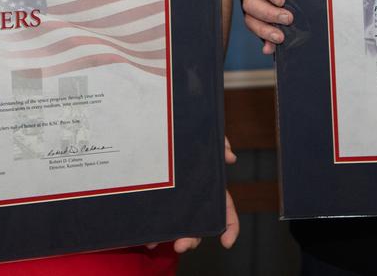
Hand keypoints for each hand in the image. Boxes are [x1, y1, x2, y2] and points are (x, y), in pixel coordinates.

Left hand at [156, 136, 240, 252]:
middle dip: (191, 240)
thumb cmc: (186, 136)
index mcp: (210, 189)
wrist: (157, 130)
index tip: (226, 242)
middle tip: (181, 246)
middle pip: (199, 226)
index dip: (230, 228)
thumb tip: (231, 158)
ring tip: (156, 243)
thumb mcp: (203, 136)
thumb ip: (220, 143)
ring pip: (177, 228)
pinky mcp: (158, 202)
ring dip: (169, 239)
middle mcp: (194, 200)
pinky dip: (152, 231)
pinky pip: (157, 220)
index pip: (226, 211)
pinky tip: (145, 236)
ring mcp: (176, 202)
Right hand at [241, 0, 291, 53]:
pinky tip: (270, 49)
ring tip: (279, 37)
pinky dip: (264, 41)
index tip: (281, 0)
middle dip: (269, 13)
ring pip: (250, 19)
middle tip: (288, 19)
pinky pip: (257, 32)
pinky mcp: (256, 20)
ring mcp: (252, 5)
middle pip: (251, 3)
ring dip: (265, 30)